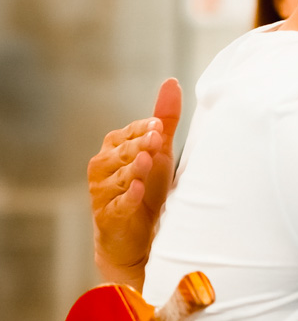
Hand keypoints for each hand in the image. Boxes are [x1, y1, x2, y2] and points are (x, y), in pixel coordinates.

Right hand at [89, 78, 181, 288]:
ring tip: (146, 160)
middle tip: (155, 137)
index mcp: (114, 149)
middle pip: (121, 153)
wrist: (138, 238)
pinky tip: (137, 191)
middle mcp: (103, 168)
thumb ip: (164, 120)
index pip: (126, 134)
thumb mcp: (159, 153)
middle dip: (138, 145)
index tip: (158, 125)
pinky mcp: (108, 217)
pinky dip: (126, 198)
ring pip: (117, 177)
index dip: (141, 129)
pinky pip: (117, 205)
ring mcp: (103, 193)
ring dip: (132, 169)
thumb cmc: (148, 189)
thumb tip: (172, 82)